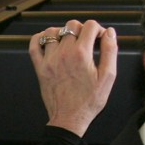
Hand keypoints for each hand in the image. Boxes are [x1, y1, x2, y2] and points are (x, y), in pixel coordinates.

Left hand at [30, 20, 117, 135]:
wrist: (69, 118)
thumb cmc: (89, 101)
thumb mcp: (108, 77)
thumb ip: (110, 51)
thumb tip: (110, 33)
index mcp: (81, 54)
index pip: (90, 26)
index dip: (99, 29)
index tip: (100, 39)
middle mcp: (63, 53)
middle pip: (71, 25)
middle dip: (82, 29)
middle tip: (87, 41)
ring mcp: (49, 60)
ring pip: (52, 31)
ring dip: (62, 33)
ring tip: (70, 43)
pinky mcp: (39, 67)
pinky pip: (34, 44)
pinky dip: (40, 38)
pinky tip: (50, 42)